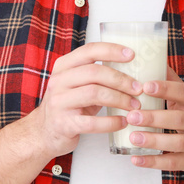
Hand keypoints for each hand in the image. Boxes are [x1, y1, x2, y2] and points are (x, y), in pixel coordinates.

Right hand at [32, 42, 143, 157]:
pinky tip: (123, 122)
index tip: (132, 55)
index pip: (89, 51)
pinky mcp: (64, 124)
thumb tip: (131, 69)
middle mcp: (59, 81)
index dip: (111, 50)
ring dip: (119, 99)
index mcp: (63, 66)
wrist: (44, 132)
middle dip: (121, 80)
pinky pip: (92, 122)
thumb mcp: (77, 84)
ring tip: (134, 106)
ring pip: (95, 94)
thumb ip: (96, 74)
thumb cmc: (69, 105)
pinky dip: (112, 122)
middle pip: (95, 72)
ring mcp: (60, 103)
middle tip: (138, 88)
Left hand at [125, 68, 183, 177]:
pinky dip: (153, 162)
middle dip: (154, 117)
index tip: (145, 85)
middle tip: (132, 115)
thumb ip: (173, 83)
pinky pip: (173, 163)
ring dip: (153, 140)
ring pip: (177, 142)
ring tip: (132, 137)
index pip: (183, 93)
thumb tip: (155, 58)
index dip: (165, 89)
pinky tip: (135, 159)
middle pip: (178, 119)